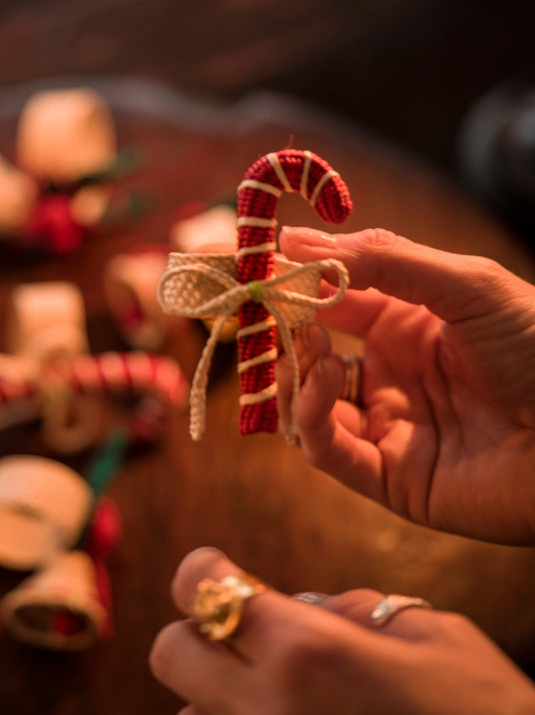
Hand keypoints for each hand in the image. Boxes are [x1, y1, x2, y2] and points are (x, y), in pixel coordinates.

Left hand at [150, 548, 534, 714]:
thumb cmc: (479, 710)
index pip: (204, 590)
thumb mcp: (424, 630)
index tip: (214, 568)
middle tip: (234, 630)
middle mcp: (271, 713)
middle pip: (171, 653)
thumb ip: (347, 607)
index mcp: (306, 650)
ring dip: (211, 700)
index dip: (201, 570)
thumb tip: (298, 606)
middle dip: (195, 631)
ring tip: (258, 693)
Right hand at [275, 227, 534, 542]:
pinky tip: (329, 378)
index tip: (250, 263)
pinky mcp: (384, 475)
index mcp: (402, 325)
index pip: (325, 301)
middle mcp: (386, 374)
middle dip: (277, 331)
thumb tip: (292, 239)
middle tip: (257, 308)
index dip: (287, 283)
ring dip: (291, 372)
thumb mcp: (463, 283)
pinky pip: (325, 449)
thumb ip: (379, 259)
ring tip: (309, 346)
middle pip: (305, 354)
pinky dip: (309, 414)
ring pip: (302, 404)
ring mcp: (382, 425)